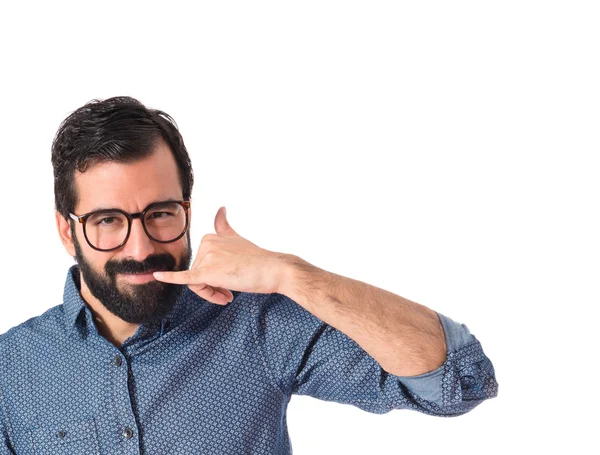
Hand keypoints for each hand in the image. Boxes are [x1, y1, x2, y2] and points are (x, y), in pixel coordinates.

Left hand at [153, 206, 288, 304]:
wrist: (274, 270)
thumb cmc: (259, 261)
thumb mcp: (238, 239)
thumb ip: (225, 226)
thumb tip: (221, 208)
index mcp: (211, 237)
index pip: (202, 262)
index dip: (212, 276)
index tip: (228, 280)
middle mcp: (207, 243)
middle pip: (199, 275)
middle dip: (212, 288)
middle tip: (229, 294)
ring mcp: (207, 257)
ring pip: (198, 284)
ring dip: (211, 294)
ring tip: (228, 295)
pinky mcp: (208, 272)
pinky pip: (185, 279)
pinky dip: (170, 278)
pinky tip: (158, 276)